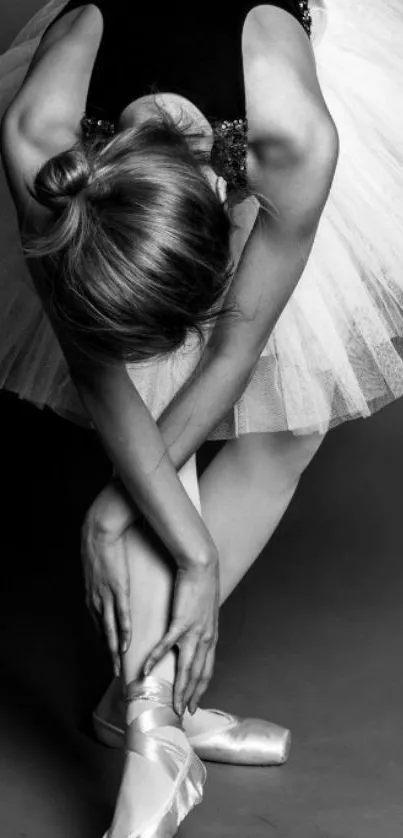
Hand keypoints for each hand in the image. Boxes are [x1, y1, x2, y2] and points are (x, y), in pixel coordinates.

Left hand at [81, 509, 131, 675]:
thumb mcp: (99, 572)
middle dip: (107, 654)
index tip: (108, 659)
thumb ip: (103, 586)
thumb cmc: (101, 549)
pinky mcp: (117, 589)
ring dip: (113, 649)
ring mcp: (106, 596)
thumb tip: (111, 593)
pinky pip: (120, 615)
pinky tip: (126, 644)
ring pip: (109, 629)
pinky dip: (123, 631)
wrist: (100, 533)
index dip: (102, 645)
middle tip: (114, 672)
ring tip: (118, 665)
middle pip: (101, 634)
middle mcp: (96, 601)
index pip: (97, 628)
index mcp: (92, 598)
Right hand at [144, 556, 219, 715]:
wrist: (202, 566)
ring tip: (171, 704)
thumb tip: (195, 634)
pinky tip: (145, 671)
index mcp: (211, 635)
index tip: (194, 702)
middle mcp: (206, 637)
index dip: (200, 688)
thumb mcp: (205, 610)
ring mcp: (194, 631)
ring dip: (178, 689)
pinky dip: (155, 660)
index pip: (206, 669)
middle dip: (191, 696)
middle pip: (198, 674)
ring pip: (186, 667)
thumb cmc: (202, 584)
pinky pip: (166, 645)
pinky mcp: (181, 621)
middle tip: (183, 713)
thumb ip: (200, 625)